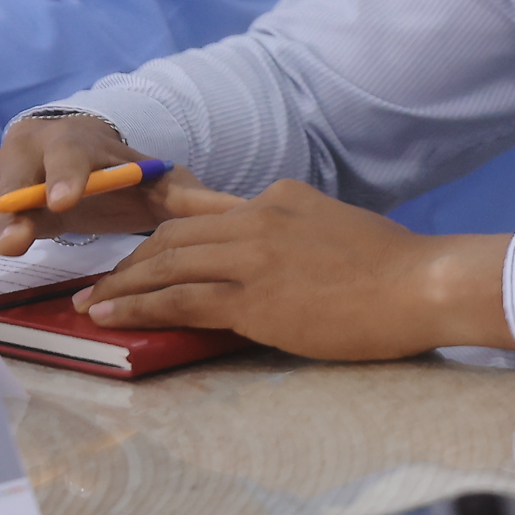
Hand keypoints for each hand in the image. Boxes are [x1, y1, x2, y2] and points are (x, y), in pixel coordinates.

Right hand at [0, 115, 235, 260]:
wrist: (69, 155)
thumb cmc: (115, 174)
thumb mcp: (152, 183)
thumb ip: (190, 197)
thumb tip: (241, 210)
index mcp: (76, 144)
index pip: (73, 157)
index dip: (69, 177)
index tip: (68, 202)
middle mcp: (27, 153)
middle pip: (15, 177)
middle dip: (11, 208)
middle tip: (9, 240)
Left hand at [73, 179, 514, 360]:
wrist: (423, 283)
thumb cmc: (393, 265)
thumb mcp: (334, 223)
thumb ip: (293, 226)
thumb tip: (269, 242)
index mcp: (278, 198)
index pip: (201, 210)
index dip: (160, 228)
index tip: (135, 244)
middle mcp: (258, 218)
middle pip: (172, 235)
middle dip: (130, 260)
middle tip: (102, 282)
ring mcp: (253, 257)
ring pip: (166, 264)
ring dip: (122, 285)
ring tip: (92, 303)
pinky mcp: (253, 300)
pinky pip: (178, 301)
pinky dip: (138, 307)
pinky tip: (112, 317)